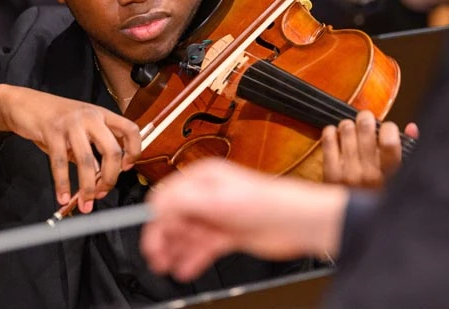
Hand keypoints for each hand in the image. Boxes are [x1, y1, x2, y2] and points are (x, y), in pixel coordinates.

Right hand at [0, 85, 140, 212]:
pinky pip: (60, 162)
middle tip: (103, 192)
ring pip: (87, 160)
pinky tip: (63, 197)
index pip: (130, 130)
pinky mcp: (52, 131)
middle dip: (110, 177)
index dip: (134, 151)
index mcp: (102, 115)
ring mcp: (71, 123)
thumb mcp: (80, 130)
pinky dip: (62, 184)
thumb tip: (101, 178)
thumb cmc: (56, 119)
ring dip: (87, 187)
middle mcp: (91, 117)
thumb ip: (92, 150)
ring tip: (86, 203)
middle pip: (112, 150)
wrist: (25, 103)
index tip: (126, 168)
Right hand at [141, 159, 346, 281]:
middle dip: (163, 237)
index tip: (151, 237)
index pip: (167, 196)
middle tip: (156, 257)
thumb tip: (156, 207)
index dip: (156, 217)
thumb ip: (183, 201)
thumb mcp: (217, 199)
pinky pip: (203, 246)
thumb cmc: (266, 202)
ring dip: (175, 250)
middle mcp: (209, 195)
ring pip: (187, 234)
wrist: (297, 223)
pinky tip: (186, 269)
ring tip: (168, 266)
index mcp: (203, 178)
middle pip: (175, 217)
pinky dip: (192, 258)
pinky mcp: (228, 233)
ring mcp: (218, 215)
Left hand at [322, 110, 418, 187]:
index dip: (388, 128)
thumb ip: (410, 151)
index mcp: (391, 175)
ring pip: (346, 131)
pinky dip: (331, 132)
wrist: (354, 221)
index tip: (387, 129)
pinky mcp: (330, 173)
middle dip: (366, 119)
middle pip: (365, 129)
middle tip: (365, 119)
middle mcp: (369, 174)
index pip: (390, 142)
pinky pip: (328, 141)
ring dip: (348, 125)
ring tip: (351, 129)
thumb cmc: (380, 195)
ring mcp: (348, 173)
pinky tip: (336, 134)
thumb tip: (411, 128)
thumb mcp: (401, 178)